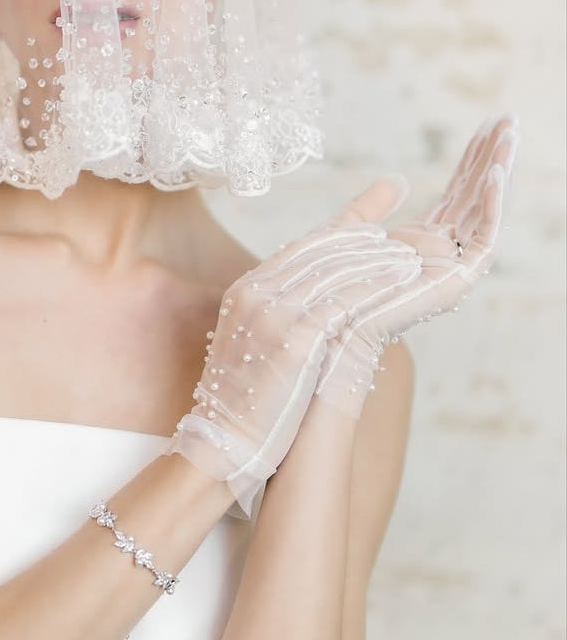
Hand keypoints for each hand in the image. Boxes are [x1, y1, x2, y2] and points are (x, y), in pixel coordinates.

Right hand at [167, 217, 421, 518]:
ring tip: (418, 254)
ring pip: (338, 271)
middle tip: (410, 230)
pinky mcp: (294, 338)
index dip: (350, 219)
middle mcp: (256, 292)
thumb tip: (327, 308)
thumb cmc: (247, 404)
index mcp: (245, 290)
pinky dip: (377, 289)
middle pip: (324, 250)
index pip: (306, 244)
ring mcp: (272, 313)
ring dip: (382, 260)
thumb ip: (286, 317)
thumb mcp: (258, 346)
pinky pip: (345, 302)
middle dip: (371, 237)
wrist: (221, 444)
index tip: (384, 196)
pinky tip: (404, 284)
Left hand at [313, 114, 518, 414]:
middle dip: (489, 158)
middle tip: (508, 119)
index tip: (484, 127)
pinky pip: (482, 237)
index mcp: (417, 245)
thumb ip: (371, 208)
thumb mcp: (344, 234)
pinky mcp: (455, 282)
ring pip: (482, 211)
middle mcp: (439, 256)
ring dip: (497, 171)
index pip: (453, 196)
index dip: (468, 163)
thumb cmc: (320, 292)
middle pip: (473, 198)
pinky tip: (493, 173)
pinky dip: (491, 205)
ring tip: (509, 133)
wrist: (316, 337)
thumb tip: (397, 178)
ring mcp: (450, 269)